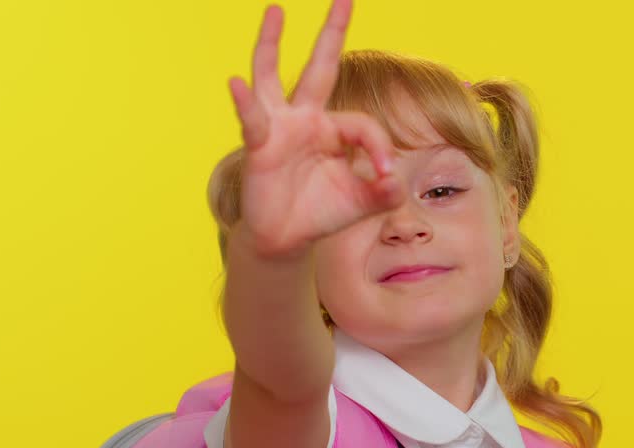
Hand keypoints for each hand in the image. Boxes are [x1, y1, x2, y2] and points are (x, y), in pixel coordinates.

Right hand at [227, 1, 405, 260]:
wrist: (287, 239)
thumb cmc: (322, 213)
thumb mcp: (361, 203)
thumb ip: (383, 193)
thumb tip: (396, 183)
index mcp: (334, 129)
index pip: (363, 125)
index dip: (380, 147)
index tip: (386, 176)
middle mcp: (305, 118)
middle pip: (321, 66)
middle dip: (332, 33)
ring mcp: (279, 127)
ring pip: (274, 77)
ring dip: (272, 44)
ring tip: (276, 11)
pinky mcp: (259, 145)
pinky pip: (252, 119)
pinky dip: (244, 103)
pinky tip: (237, 83)